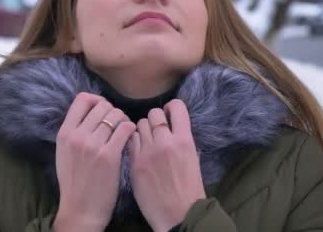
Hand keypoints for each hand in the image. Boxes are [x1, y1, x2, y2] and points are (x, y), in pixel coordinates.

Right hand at [53, 93, 135, 231]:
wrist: (80, 210)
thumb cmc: (74, 183)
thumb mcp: (64, 152)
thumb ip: (74, 132)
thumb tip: (90, 113)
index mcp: (64, 133)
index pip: (82, 99)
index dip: (97, 100)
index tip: (104, 110)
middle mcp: (77, 135)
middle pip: (102, 105)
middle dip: (113, 111)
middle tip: (117, 123)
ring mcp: (93, 145)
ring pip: (116, 115)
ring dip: (124, 120)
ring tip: (124, 131)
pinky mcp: (110, 156)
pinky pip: (126, 129)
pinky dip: (131, 129)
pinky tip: (130, 137)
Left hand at [129, 99, 205, 231]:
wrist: (179, 214)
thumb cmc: (190, 190)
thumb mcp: (193, 159)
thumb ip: (182, 141)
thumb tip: (174, 128)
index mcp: (185, 140)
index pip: (177, 107)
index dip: (171, 107)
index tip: (169, 113)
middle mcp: (166, 141)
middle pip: (154, 114)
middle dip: (154, 119)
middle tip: (155, 129)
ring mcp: (148, 151)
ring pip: (139, 124)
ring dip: (142, 129)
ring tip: (145, 139)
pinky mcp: (134, 162)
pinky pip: (130, 140)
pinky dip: (133, 140)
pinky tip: (137, 149)